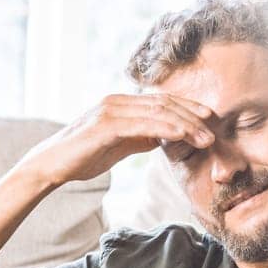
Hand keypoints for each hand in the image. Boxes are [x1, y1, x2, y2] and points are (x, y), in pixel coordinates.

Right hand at [23, 93, 214, 185]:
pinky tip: (182, 135)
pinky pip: (142, 124)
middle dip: (193, 116)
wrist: (52, 166)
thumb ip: (139, 138)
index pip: (162, 102)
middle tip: (215, 131)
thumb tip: (163, 138)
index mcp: (121, 105)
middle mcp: (117, 101)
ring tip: (206, 138)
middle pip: (164, 104)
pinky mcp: (105, 125)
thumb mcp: (118, 146)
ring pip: (157, 112)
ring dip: (186, 124)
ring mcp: (111, 110)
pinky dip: (165, 128)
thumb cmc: (83, 157)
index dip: (188, 109)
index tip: (210, 120)